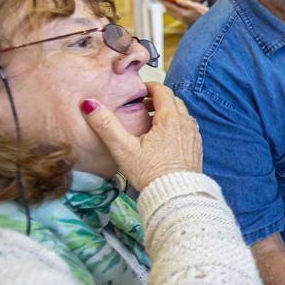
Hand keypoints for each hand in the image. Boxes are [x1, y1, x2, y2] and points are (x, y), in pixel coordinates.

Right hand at [80, 82, 201, 188]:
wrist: (175, 196)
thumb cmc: (149, 172)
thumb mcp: (123, 148)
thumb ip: (106, 125)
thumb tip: (89, 104)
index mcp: (171, 118)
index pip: (163, 91)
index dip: (149, 87)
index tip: (137, 92)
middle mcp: (186, 123)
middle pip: (173, 101)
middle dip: (157, 100)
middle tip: (141, 107)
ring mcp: (194, 136)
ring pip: (181, 115)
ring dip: (167, 113)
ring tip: (149, 124)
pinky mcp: (196, 148)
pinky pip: (186, 129)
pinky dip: (175, 126)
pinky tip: (162, 140)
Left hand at [163, 0, 208, 25]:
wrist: (211, 25)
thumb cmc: (205, 13)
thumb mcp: (197, 6)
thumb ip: (186, 3)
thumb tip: (176, 0)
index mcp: (183, 14)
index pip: (169, 6)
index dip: (162, 0)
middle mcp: (181, 19)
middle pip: (169, 11)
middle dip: (164, 4)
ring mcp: (183, 22)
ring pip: (172, 14)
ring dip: (168, 8)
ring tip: (164, 2)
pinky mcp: (185, 24)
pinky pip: (177, 17)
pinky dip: (174, 12)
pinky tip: (174, 8)